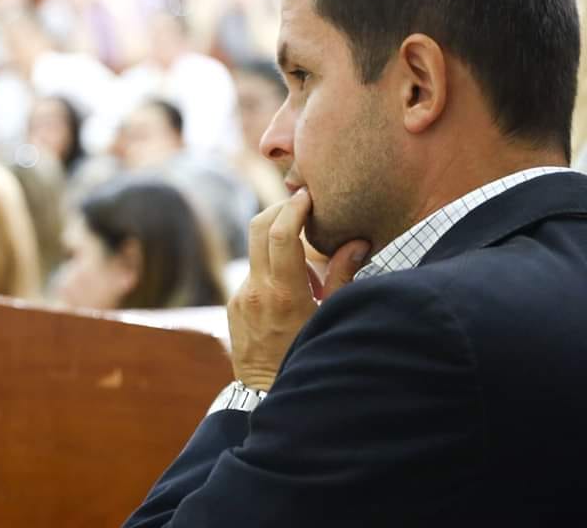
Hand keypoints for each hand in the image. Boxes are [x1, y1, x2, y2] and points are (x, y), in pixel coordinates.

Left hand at [227, 189, 368, 390]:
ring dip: (280, 244)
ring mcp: (239, 296)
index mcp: (283, 293)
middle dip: (280, 209)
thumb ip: (343, 277)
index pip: (281, 232)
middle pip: (258, 226)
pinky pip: (253, 274)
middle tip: (303, 207)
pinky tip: (293, 293)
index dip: (294, 206)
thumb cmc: (309, 357)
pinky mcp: (233, 304)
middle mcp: (255, 290)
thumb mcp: (331, 317)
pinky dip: (272, 270)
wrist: (268, 395)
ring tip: (309, 275)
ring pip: (257, 251)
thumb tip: (357, 241)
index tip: (309, 195)